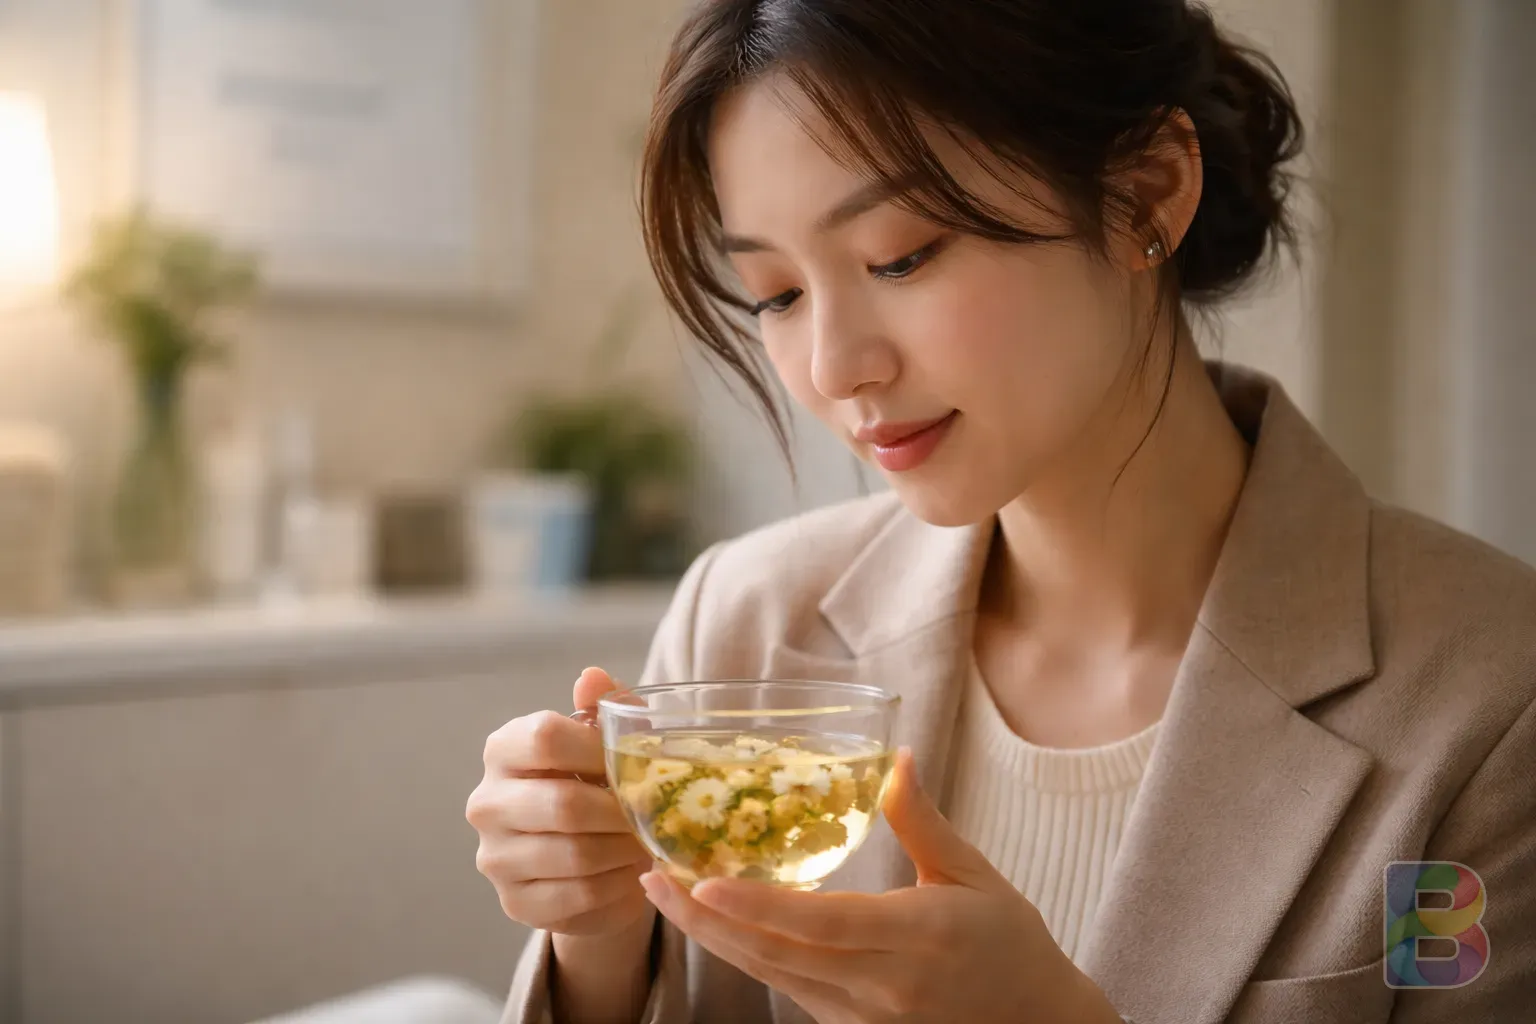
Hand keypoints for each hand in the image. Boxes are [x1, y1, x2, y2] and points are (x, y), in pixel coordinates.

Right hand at [467, 667, 653, 937]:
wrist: (584, 859)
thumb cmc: (595, 783)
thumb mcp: (605, 741)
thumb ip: (606, 707)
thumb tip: (592, 677)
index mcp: (503, 749)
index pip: (544, 737)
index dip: (598, 750)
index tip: (633, 763)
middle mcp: (487, 802)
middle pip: (564, 805)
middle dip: (621, 811)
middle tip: (655, 813)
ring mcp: (495, 857)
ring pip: (576, 856)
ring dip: (624, 851)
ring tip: (648, 842)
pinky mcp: (515, 902)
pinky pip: (578, 897)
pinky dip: (617, 886)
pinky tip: (632, 874)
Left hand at [637, 749, 1122, 1023]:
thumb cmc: (1010, 942)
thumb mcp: (972, 873)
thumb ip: (922, 820)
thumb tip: (895, 756)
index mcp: (917, 937)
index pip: (821, 925)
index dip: (757, 908)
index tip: (703, 883)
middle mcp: (882, 985)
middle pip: (777, 957)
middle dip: (707, 921)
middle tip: (653, 879)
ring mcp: (864, 1016)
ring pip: (773, 977)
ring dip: (715, 939)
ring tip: (667, 896)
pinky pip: (789, 990)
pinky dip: (748, 956)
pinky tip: (716, 924)